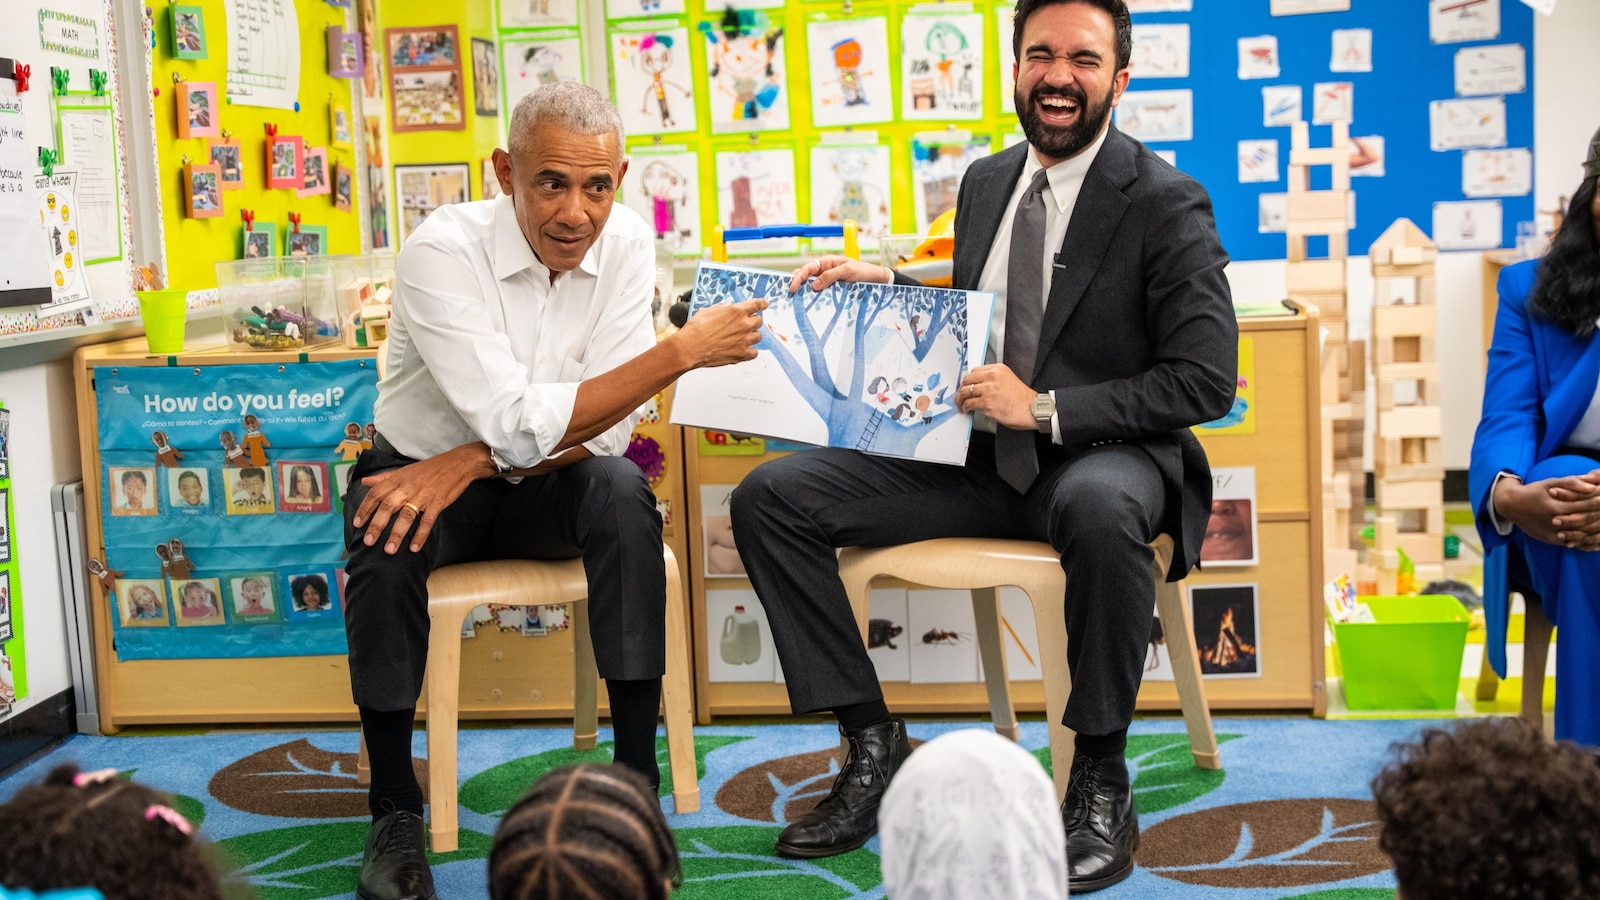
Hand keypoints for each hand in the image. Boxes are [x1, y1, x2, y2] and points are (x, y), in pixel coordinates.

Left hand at [352, 443, 493, 553]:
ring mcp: (423, 495)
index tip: (357, 523)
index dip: (365, 508)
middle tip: (368, 541)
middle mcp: (407, 487)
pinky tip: (414, 547)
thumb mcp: (404, 470)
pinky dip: (421, 535)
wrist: (458, 463)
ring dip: (397, 534)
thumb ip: (384, 478)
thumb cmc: (430, 468)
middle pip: (388, 506)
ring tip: (389, 550)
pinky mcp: (437, 503)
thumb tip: (365, 482)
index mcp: (398, 479)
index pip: (376, 494)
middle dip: (377, 525)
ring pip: (406, 516)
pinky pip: (427, 521)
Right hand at [675, 297, 766, 368]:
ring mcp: (744, 340)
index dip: (762, 304)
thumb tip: (728, 307)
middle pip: (759, 321)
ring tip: (741, 338)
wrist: (690, 348)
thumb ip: (723, 308)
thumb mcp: (708, 311)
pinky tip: (742, 349)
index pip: (757, 304)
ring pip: (758, 337)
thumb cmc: (696, 330)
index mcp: (737, 311)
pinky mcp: (742, 354)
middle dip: (752, 322)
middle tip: (744, 325)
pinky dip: (750, 351)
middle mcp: (744, 325)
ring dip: (751, 336)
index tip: (764, 304)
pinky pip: (754, 353)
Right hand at [787, 255, 892, 293]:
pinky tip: (809, 303)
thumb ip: (830, 276)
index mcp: (827, 262)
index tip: (793, 287)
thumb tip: (813, 285)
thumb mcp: (848, 271)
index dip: (799, 277)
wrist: (877, 279)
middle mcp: (825, 271)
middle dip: (797, 284)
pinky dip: (814, 297)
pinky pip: (821, 293)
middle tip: (791, 294)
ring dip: (805, 292)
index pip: (808, 268)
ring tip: (796, 300)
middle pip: (807, 277)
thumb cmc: (863, 271)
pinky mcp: (832, 290)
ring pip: (812, 286)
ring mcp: (828, 281)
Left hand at [955, 365, 1036, 430]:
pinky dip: (966, 407)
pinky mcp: (987, 403)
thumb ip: (994, 380)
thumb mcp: (1008, 379)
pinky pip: (970, 404)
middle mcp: (993, 377)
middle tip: (960, 396)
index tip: (965, 386)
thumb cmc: (1023, 399)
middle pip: (967, 380)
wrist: (1032, 409)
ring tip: (961, 404)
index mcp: (998, 369)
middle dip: (961, 389)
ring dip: (960, 399)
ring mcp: (989, 390)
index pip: (975, 371)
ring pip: (966, 392)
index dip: (968, 380)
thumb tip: (979, 387)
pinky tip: (966, 410)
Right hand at [1542, 469, 1599, 548]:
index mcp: (1556, 507)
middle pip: (1585, 520)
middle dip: (1599, 515)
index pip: (1585, 505)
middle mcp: (1555, 522)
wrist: (1511, 506)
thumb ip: (1572, 483)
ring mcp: (1552, 532)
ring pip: (1581, 535)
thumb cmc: (1534, 492)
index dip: (1598, 501)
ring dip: (1595, 531)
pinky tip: (1597, 542)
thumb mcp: (1550, 483)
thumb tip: (1593, 485)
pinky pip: (1572, 543)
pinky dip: (1586, 543)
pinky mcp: (1551, 540)